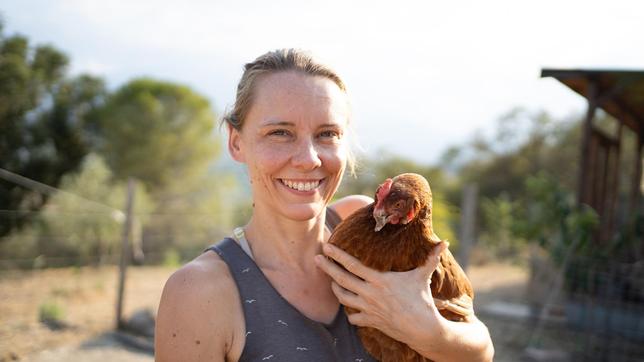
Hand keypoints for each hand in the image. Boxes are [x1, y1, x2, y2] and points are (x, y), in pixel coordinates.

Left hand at [314, 241, 452, 343]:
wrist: (422, 329)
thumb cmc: (422, 300)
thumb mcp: (423, 276)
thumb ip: (430, 258)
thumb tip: (444, 241)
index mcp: (379, 280)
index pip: (352, 265)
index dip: (338, 255)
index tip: (326, 247)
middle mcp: (370, 294)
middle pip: (342, 279)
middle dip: (327, 268)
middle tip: (316, 258)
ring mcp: (368, 308)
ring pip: (343, 298)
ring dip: (335, 288)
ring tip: (330, 281)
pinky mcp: (370, 321)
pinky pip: (353, 317)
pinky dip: (349, 312)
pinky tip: (348, 306)